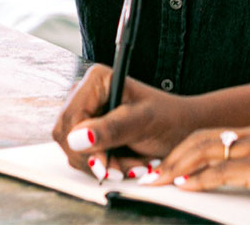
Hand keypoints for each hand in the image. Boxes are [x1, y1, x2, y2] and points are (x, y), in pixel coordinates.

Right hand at [51, 64, 199, 181]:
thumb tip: (76, 138)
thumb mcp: (143, 122)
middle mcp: (85, 94)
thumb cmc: (169, 118)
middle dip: (95, 158)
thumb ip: (111, 129)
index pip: (70, 118)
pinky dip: (105, 167)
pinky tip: (126, 163)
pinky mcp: (89, 133)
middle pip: (66, 136)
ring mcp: (85, 115)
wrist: (183, 129)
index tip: (103, 164)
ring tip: (134, 164)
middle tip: (125, 168)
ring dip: (104, 165)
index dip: (82, 144)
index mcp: (96, 80)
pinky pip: (83, 157)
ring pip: (74, 151)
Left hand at [147, 120, 249, 208]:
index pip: (220, 134)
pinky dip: (198, 179)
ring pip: (205, 151)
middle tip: (155, 171)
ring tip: (159, 179)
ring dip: (177, 166)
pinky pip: (221, 171)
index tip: (177, 160)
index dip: (193, 147)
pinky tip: (184, 186)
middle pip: (204, 137)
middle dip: (176, 154)